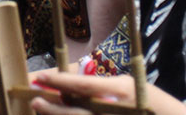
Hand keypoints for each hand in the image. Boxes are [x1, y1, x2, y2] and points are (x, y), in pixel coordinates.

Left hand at [18, 71, 185, 114]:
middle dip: (52, 105)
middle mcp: (115, 110)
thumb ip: (101, 86)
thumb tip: (70, 85)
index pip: (81, 84)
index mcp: (119, 91)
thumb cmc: (150, 101)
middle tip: (35, 99)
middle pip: (75, 110)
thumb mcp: (127, 85)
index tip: (40, 77)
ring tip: (42, 110)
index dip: (58, 80)